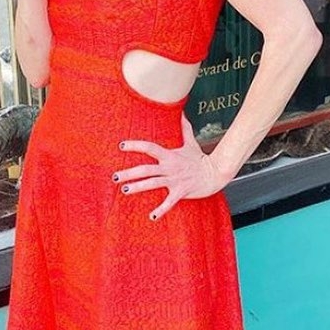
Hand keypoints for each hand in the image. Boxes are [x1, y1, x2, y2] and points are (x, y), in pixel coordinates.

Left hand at [113, 113, 228, 220]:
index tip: (121, 145)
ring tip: (125, 190)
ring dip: (138, 188)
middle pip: (146, 169)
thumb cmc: (199, 159)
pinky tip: (151, 217)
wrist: (215, 173)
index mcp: (169, 156)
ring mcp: (175, 180)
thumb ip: (185, 128)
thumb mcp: (191, 143)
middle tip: (115, 177)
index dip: (135, 146)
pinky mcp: (181, 192)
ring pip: (153, 184)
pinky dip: (161, 210)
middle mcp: (170, 167)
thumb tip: (183, 113)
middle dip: (129, 173)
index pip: (149, 148)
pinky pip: (169, 202)